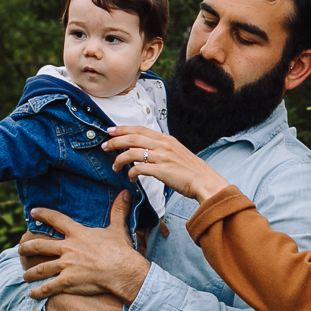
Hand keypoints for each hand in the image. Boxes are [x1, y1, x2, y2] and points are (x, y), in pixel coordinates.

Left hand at [23, 191, 151, 301]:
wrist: (122, 271)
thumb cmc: (121, 250)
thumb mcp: (119, 228)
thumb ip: (119, 211)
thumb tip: (126, 192)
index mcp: (78, 233)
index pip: (56, 220)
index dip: (43, 214)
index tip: (32, 212)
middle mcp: (68, 248)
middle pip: (41, 246)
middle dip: (27, 247)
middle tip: (20, 249)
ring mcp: (66, 265)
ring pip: (41, 268)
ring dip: (31, 272)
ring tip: (24, 275)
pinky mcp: (67, 281)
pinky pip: (48, 286)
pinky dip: (38, 291)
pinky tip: (31, 293)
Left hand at [102, 127, 230, 203]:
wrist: (205, 182)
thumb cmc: (192, 171)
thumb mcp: (178, 153)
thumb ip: (163, 149)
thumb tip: (147, 151)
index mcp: (166, 139)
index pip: (140, 129)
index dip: (123, 129)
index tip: (111, 131)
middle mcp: (163, 145)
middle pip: (132, 138)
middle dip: (115, 141)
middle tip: (104, 146)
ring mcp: (162, 157)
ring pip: (132, 152)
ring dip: (119, 159)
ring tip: (114, 166)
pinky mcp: (161, 170)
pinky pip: (138, 169)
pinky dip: (130, 173)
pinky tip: (130, 178)